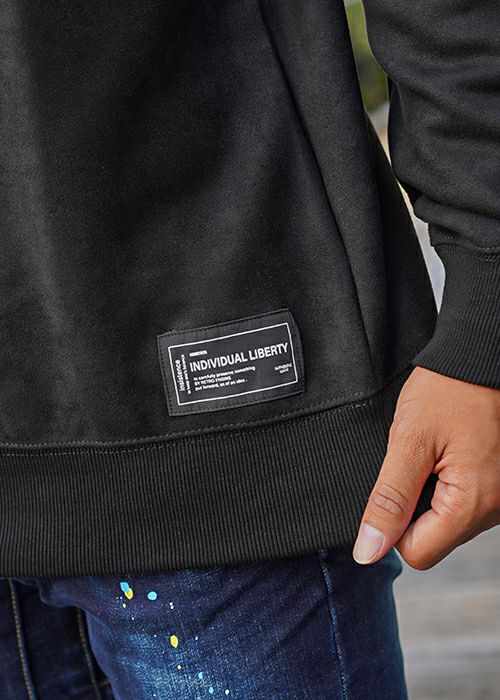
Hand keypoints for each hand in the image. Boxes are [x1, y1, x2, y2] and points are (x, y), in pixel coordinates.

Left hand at [352, 366, 499, 568]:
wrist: (479, 358)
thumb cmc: (448, 390)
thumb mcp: (409, 441)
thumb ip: (389, 499)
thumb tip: (368, 550)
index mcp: (473, 503)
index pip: (418, 552)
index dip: (393, 525)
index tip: (393, 485)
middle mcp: (496, 509)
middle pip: (434, 538)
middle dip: (412, 505)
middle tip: (414, 461)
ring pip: (448, 520)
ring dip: (430, 492)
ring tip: (432, 452)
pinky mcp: (499, 485)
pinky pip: (463, 500)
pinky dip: (447, 482)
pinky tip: (445, 452)